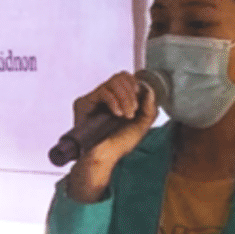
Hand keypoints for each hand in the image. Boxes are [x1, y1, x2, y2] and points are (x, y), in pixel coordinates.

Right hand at [67, 72, 157, 202]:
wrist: (104, 157)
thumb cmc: (119, 144)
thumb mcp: (141, 126)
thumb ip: (149, 108)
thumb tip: (150, 89)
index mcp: (119, 99)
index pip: (127, 78)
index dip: (136, 85)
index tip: (139, 103)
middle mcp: (106, 96)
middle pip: (120, 76)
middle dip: (131, 94)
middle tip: (133, 111)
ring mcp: (94, 98)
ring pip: (113, 82)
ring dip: (125, 98)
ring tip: (126, 115)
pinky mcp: (84, 102)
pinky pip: (103, 91)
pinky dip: (114, 101)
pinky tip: (117, 114)